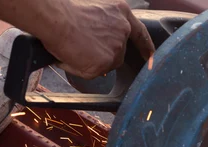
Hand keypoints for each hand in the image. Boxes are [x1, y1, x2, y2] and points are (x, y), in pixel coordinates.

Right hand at [0, 0, 154, 79]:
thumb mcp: (95, 12)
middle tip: (81, 45)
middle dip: (103, 54)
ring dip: (92, 61)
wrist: (56, 19)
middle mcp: (123, 31)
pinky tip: (73, 56)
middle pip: (118, 53)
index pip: (140, 33)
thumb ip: (107, 29)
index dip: (146, 47)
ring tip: (75, 48)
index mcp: (121, 14)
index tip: (151, 57)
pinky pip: (95, 72)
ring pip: (107, 64)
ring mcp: (117, 48)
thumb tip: (103, 47)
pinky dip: (82, 68)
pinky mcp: (107, 62)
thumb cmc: (66, 13)